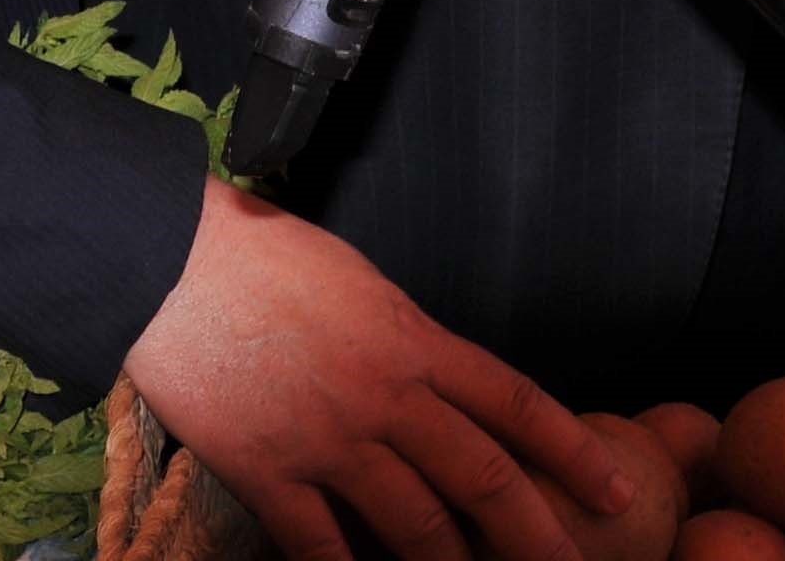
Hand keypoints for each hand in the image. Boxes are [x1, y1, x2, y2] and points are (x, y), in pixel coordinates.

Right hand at [122, 180, 625, 560]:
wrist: (168, 259)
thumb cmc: (257, 254)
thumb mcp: (358, 282)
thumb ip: (403, 338)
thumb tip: (436, 377)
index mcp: (414, 339)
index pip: (517, 403)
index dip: (574, 451)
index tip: (616, 489)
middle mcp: (386, 396)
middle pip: (482, 478)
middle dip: (536, 534)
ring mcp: (328, 441)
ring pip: (414, 526)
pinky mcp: (268, 474)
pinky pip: (322, 547)